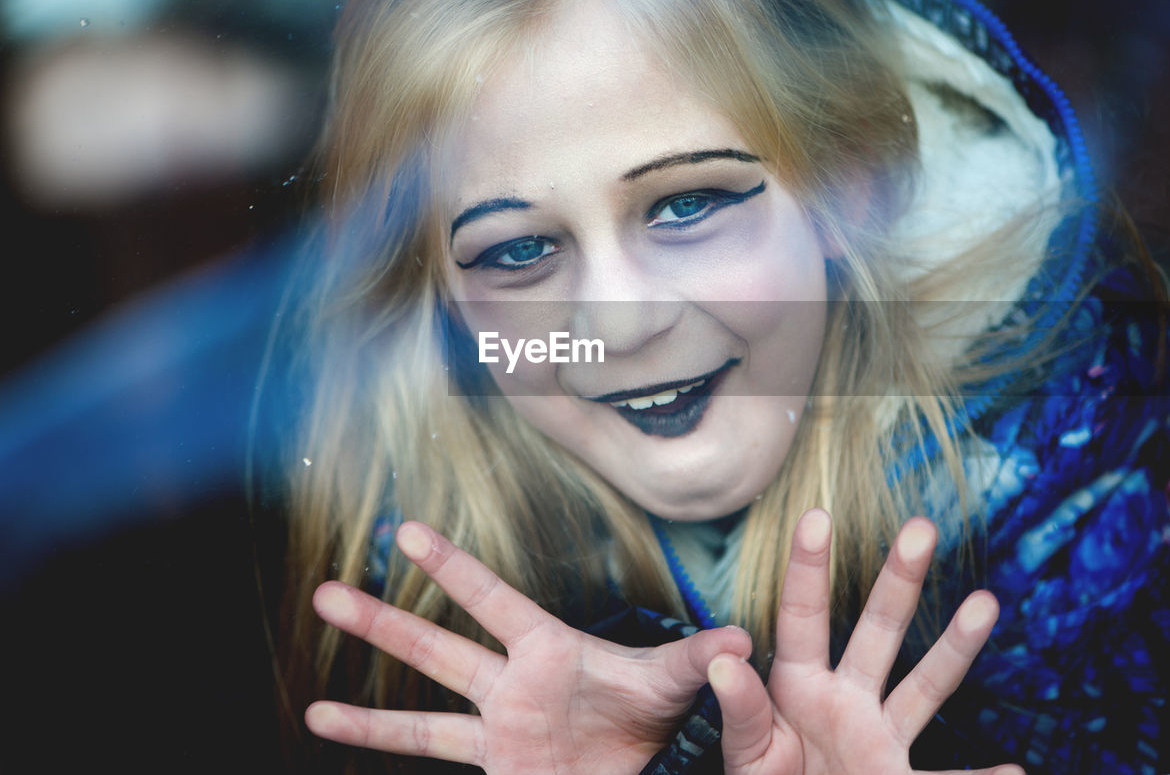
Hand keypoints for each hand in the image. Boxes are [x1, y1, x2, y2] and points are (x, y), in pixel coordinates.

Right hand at [304, 520, 751, 773]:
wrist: (648, 771)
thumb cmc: (660, 721)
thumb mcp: (675, 688)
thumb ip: (697, 660)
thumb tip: (741, 640)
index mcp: (548, 649)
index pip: (490, 600)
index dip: (449, 567)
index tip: (408, 532)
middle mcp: (511, 680)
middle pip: (436, 644)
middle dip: (383, 620)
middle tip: (325, 592)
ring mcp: (497, 722)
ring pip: (421, 695)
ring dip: (371, 689)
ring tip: (314, 687)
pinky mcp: (494, 760)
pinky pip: (427, 747)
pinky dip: (377, 736)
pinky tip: (329, 722)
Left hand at [707, 510, 1023, 774]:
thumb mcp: (745, 755)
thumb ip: (742, 713)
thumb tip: (722, 663)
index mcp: (797, 689)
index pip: (802, 617)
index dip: (807, 567)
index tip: (817, 516)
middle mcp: (844, 702)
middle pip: (877, 630)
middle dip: (899, 580)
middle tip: (922, 526)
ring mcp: (877, 739)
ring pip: (924, 686)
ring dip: (956, 646)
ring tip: (986, 601)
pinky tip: (1015, 770)